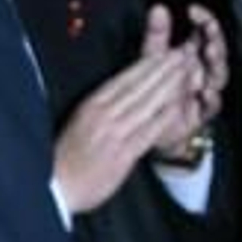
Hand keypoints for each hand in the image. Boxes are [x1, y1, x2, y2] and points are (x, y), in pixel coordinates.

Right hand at [55, 48, 191, 211]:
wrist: (56, 189)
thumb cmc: (64, 159)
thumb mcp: (78, 123)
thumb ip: (100, 111)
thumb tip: (121, 99)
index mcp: (91, 105)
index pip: (125, 79)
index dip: (148, 64)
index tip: (165, 53)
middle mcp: (103, 115)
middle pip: (139, 86)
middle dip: (164, 68)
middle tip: (184, 53)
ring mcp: (114, 134)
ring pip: (147, 103)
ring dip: (169, 85)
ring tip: (186, 72)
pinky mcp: (122, 155)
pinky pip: (149, 131)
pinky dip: (165, 117)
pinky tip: (179, 106)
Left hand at [141, 3, 227, 162]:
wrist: (154, 127)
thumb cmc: (157, 88)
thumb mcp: (153, 57)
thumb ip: (157, 34)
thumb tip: (158, 8)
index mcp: (193, 54)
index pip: (205, 32)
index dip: (204, 19)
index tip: (193, 11)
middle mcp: (203, 70)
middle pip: (217, 51)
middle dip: (215, 39)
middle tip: (209, 31)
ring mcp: (205, 90)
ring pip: (219, 75)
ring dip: (216, 63)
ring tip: (210, 51)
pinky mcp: (203, 112)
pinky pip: (212, 105)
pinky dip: (211, 98)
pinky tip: (206, 91)